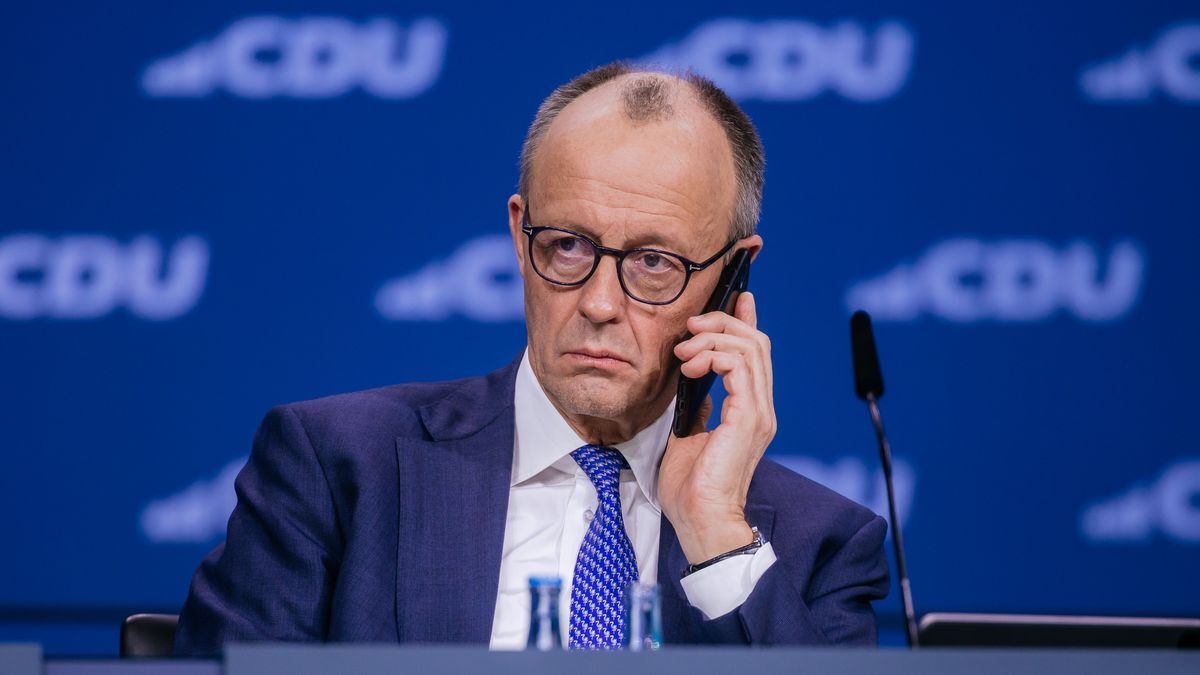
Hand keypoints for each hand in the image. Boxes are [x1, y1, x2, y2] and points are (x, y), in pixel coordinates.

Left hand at [658, 291, 776, 563]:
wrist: (700, 521)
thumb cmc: (691, 490)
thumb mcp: (688, 437)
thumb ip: (698, 409)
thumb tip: (695, 387)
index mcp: (750, 411)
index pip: (756, 354)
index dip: (747, 320)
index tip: (737, 297)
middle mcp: (761, 408)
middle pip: (756, 342)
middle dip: (722, 323)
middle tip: (690, 327)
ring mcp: (759, 412)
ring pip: (749, 348)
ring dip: (712, 338)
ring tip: (684, 352)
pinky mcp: (748, 418)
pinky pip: (739, 367)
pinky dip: (713, 356)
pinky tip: (690, 367)